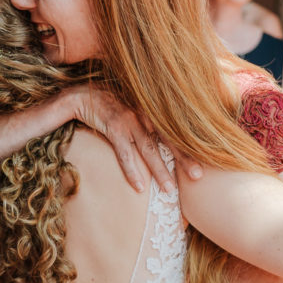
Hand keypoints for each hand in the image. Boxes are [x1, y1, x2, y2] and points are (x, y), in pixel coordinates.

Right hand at [65, 85, 195, 192]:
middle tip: (198, 176)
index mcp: (151, 107)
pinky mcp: (112, 125)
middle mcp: (144, 112)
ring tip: (169, 189)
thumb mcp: (131, 106)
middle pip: (168, 138)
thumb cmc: (106, 102)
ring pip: (148, 148)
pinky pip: (124, 152)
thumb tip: (160, 136)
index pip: (175, 128)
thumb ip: (146, 119)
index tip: (205, 158)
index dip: (189, 143)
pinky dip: (131, 170)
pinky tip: (138, 187)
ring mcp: (128, 118)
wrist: (77, 93)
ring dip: (160, 170)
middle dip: (183, 158)